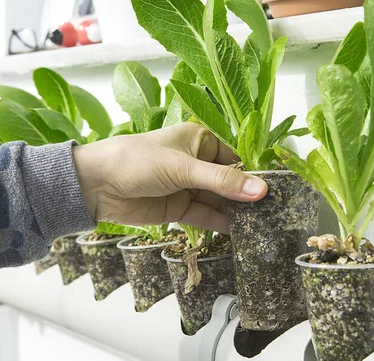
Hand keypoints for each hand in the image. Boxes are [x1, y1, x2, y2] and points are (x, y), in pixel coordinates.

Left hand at [72, 123, 267, 232]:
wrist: (95, 185)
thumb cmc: (138, 161)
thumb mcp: (183, 168)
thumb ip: (222, 182)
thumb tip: (263, 191)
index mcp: (200, 140)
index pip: (236, 158)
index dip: (255, 175)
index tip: (278, 193)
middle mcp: (197, 162)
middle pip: (230, 181)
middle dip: (248, 197)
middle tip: (275, 214)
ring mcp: (188, 186)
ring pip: (219, 200)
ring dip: (237, 213)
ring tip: (263, 227)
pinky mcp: (179, 208)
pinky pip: (206, 215)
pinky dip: (220, 224)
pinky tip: (240, 233)